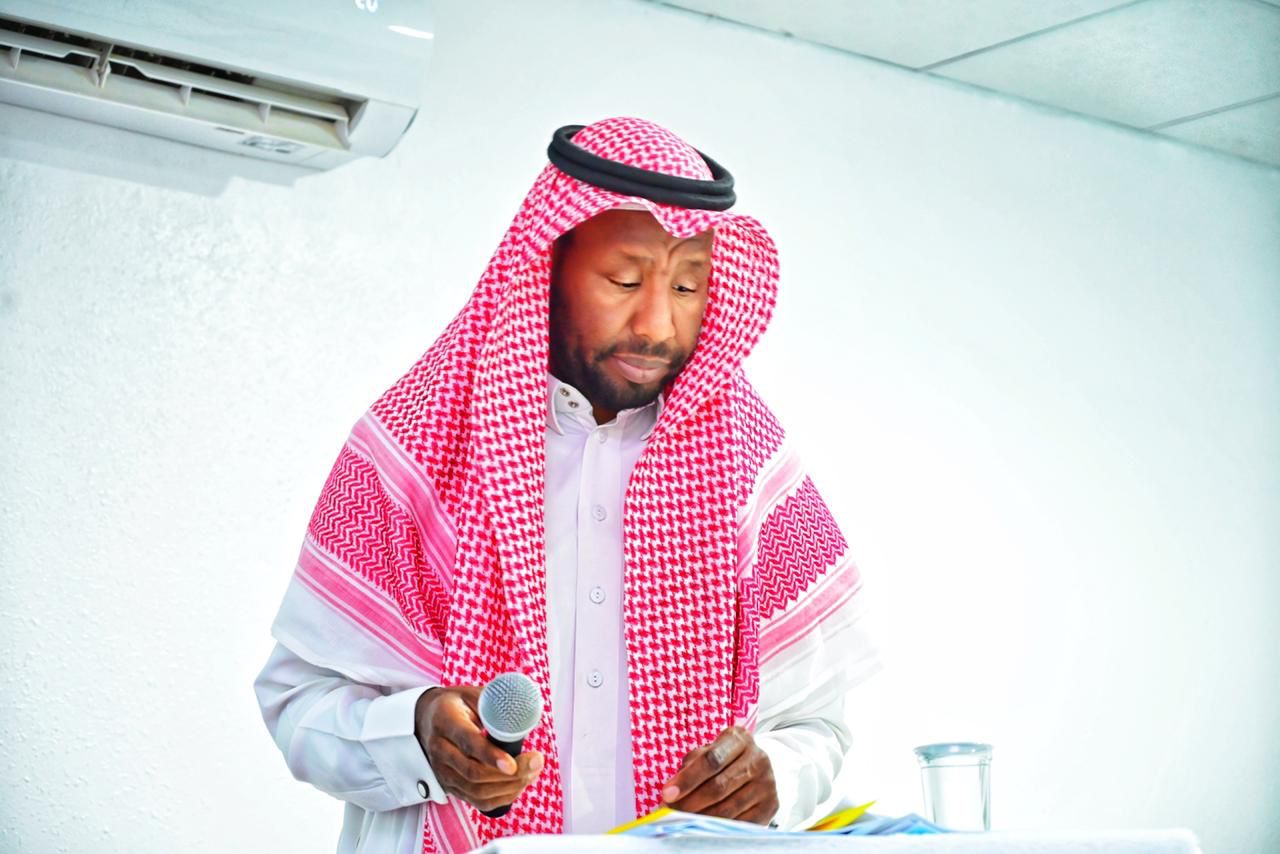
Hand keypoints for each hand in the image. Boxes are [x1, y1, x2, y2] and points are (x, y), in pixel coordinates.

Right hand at [414, 686, 544, 812]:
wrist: (428, 718)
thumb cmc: (456, 704)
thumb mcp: (473, 694)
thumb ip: (496, 702)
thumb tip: (527, 712)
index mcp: (446, 721)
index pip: (467, 742)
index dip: (491, 755)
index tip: (513, 763)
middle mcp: (440, 749)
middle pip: (474, 772)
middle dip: (510, 774)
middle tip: (536, 762)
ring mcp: (442, 771)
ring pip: (477, 791)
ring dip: (510, 786)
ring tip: (532, 771)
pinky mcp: (449, 786)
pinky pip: (477, 801)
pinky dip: (502, 797)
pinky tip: (519, 784)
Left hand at [660, 725, 777, 824]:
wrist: (757, 769)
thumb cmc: (723, 761)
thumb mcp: (707, 753)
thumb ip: (690, 767)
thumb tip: (670, 792)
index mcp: (739, 738)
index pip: (711, 760)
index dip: (687, 779)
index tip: (667, 793)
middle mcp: (758, 758)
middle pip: (719, 786)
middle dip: (689, 803)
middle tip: (670, 812)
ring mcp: (767, 783)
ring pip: (728, 808)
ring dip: (701, 818)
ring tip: (682, 820)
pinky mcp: (771, 805)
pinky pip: (741, 823)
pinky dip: (719, 827)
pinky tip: (704, 826)